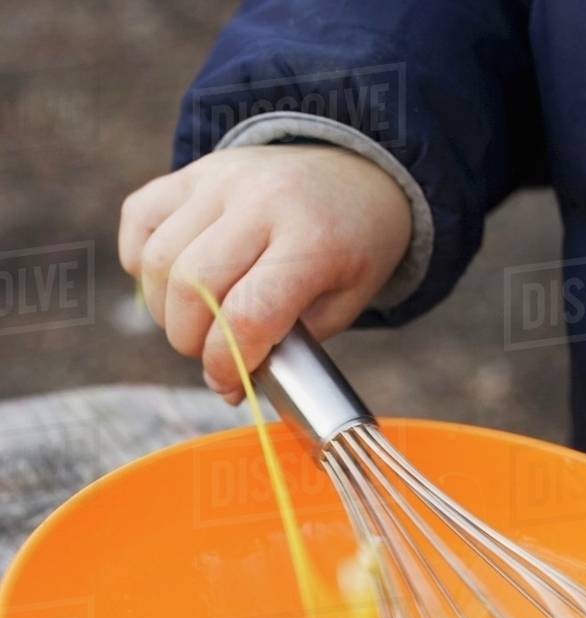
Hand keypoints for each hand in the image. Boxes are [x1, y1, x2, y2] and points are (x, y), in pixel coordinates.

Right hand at [118, 144, 411, 402]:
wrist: (355, 173)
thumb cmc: (349, 251)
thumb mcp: (341, 306)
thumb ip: (286, 349)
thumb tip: (225, 388)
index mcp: (313, 240)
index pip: (248, 312)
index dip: (226, 361)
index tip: (227, 382)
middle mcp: (262, 200)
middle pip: (191, 286)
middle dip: (190, 340)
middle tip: (210, 353)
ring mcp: (222, 179)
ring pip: (158, 258)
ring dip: (163, 310)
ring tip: (193, 322)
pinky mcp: (194, 171)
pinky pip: (140, 219)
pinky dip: (142, 262)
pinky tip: (171, 281)